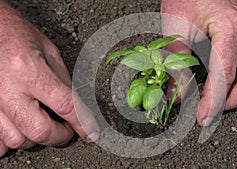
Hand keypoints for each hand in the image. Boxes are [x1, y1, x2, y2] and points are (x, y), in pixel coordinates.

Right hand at [0, 2, 97, 156]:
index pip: (65, 105)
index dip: (83, 122)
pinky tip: (19, 128)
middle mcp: (8, 89)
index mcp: (29, 70)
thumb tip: (76, 108)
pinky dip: (11, 141)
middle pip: (40, 130)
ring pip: (18, 139)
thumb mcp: (49, 52)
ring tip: (43, 125)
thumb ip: (63, 81)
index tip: (91, 132)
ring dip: (37, 138)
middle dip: (60, 135)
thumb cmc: (17, 35)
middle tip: (67, 128)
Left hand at [162, 0, 236, 125]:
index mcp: (231, 27)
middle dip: (236, 99)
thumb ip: (176, 63)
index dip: (215, 100)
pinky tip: (224, 82)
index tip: (203, 115)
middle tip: (214, 110)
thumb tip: (176, 93)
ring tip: (218, 99)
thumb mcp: (176, 27)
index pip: (226, 74)